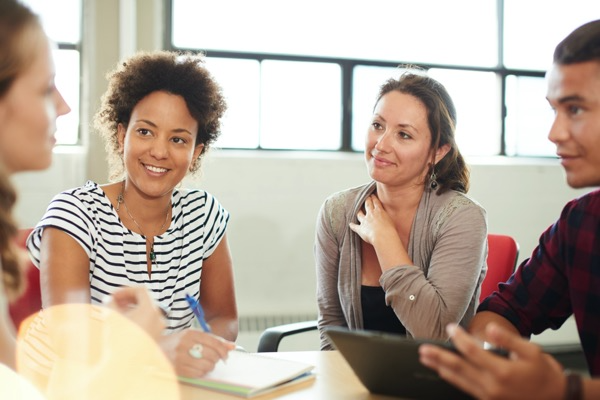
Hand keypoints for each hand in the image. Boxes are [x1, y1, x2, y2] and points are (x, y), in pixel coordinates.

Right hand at [103, 286, 164, 339]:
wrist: (124, 366)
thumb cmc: (118, 341)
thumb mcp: (111, 317)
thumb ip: (111, 303)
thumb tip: (110, 298)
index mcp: (150, 309)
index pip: (141, 290)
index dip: (125, 290)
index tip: (114, 295)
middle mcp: (158, 317)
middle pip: (145, 300)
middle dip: (128, 299)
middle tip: (114, 302)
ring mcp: (159, 327)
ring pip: (146, 311)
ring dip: (132, 308)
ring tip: (117, 313)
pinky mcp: (156, 336)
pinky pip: (148, 321)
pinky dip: (138, 318)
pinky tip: (124, 323)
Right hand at [158, 329, 235, 377]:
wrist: (155, 349)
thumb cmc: (178, 342)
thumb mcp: (194, 336)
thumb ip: (213, 340)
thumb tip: (232, 346)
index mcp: (190, 333)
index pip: (213, 341)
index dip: (223, 349)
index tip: (226, 355)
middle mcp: (184, 344)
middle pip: (211, 354)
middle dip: (216, 359)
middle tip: (214, 360)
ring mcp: (179, 357)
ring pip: (206, 365)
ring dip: (210, 366)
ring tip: (206, 364)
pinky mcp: (176, 368)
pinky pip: (197, 373)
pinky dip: (202, 372)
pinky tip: (199, 369)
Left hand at [349, 195, 398, 246]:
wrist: (383, 236)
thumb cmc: (390, 230)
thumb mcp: (391, 220)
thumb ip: (387, 217)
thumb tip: (387, 218)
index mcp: (379, 211)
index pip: (376, 202)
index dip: (373, 198)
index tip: (372, 195)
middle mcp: (371, 214)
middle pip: (367, 205)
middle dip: (367, 200)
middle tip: (366, 198)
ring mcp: (364, 221)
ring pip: (360, 214)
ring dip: (358, 211)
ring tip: (358, 209)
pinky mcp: (360, 228)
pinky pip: (355, 226)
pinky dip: (352, 225)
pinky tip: (350, 224)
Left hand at [419, 323, 565, 399]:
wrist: (556, 398)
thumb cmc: (544, 374)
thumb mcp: (531, 352)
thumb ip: (507, 339)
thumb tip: (489, 329)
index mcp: (501, 371)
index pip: (472, 352)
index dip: (459, 338)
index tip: (451, 328)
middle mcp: (492, 386)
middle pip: (458, 369)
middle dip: (439, 357)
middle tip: (423, 349)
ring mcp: (488, 396)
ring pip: (458, 381)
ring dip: (440, 368)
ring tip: (427, 359)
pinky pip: (465, 389)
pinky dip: (452, 379)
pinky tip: (443, 372)